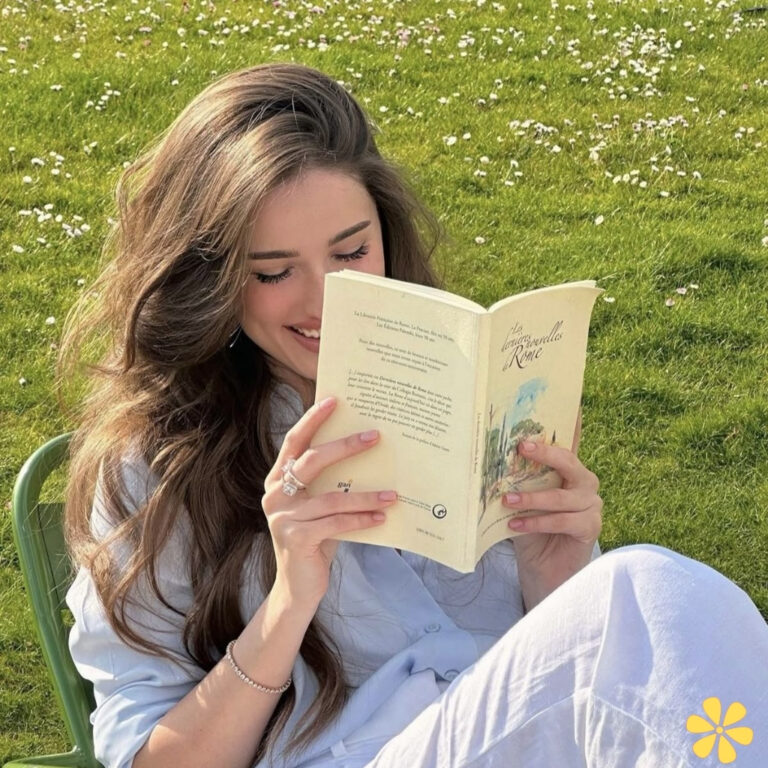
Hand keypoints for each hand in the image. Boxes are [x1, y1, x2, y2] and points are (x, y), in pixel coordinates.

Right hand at [261, 397, 396, 608]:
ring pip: (331, 498)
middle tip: (375, 435)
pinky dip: (361, 519)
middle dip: (344, 446)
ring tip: (393, 493)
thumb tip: (368, 450)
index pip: (294, 442)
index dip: (312, 419)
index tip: (334, 400)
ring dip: (366, 494)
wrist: (298, 586)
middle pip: (311, 461)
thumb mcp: (319, 505)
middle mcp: (275, 495)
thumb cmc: (316, 538)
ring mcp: (282, 518)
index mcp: (278, 480)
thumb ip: (330, 482)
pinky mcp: (295, 539)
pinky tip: (382, 517)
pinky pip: (335, 524)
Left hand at [503, 412, 601, 607]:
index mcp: (567, 469)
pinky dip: (538, 522)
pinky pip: (564, 520)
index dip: (571, 418)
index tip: (567, 399)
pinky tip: (516, 525)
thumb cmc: (529, 529)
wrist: (543, 569)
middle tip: (521, 447)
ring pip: (561, 496)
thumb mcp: (519, 500)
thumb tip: (488, 458)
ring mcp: (591, 504)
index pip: (570, 439)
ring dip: (532, 498)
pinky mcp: (591, 527)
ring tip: (507, 500)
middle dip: (545, 452)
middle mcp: (583, 481)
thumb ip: (516, 480)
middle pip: (569, 460)